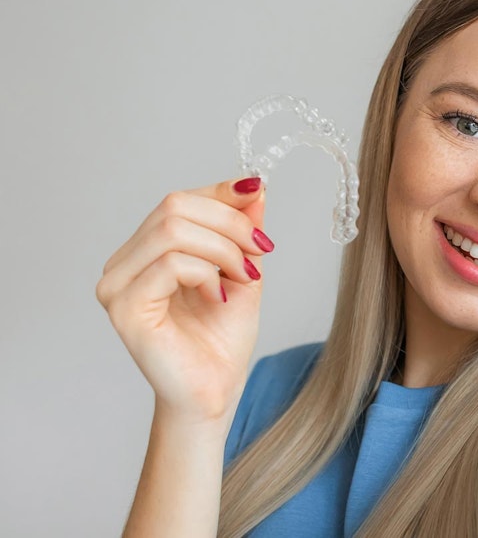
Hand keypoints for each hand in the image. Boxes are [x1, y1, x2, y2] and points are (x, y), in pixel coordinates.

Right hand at [97, 177, 271, 425]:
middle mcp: (123, 263)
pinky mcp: (125, 308)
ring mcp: (117, 285)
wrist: (215, 392)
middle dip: (229, 223)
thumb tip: (254, 185)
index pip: (179, 200)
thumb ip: (243, 229)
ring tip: (244, 278)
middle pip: (175, 206)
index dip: (222, 193)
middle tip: (260, 251)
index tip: (258, 194)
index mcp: (146, 250)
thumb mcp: (243, 270)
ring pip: (173, 230)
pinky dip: (207, 273)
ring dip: (223, 249)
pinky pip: (170, 264)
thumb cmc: (222, 338)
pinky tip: (219, 298)